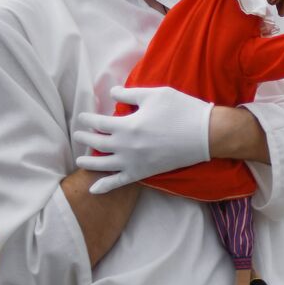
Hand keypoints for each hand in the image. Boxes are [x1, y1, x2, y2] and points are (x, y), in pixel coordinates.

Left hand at [72, 86, 212, 194]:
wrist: (205, 134)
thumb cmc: (181, 110)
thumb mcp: (155, 94)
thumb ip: (130, 94)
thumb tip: (111, 94)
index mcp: (127, 125)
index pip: (99, 123)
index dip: (88, 119)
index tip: (82, 117)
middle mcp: (126, 146)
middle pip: (97, 143)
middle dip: (85, 137)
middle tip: (78, 134)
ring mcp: (134, 162)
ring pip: (103, 164)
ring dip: (89, 161)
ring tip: (80, 159)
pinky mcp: (144, 172)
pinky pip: (120, 182)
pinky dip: (105, 186)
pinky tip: (93, 190)